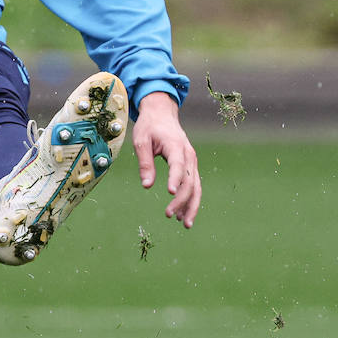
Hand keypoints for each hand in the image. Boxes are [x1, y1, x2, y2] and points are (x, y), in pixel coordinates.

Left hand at [131, 91, 200, 226]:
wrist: (162, 113)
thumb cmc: (149, 126)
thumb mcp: (141, 141)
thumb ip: (145, 163)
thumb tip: (146, 185)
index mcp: (176, 146)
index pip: (178, 165)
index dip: (175, 179)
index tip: (169, 193)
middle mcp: (188, 155)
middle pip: (190, 181)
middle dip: (182, 200)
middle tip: (169, 215)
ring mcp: (192, 161)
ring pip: (196, 186)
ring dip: (192, 205)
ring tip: (184, 224)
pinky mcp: (190, 166)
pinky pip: (194, 185)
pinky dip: (191, 200)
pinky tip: (184, 215)